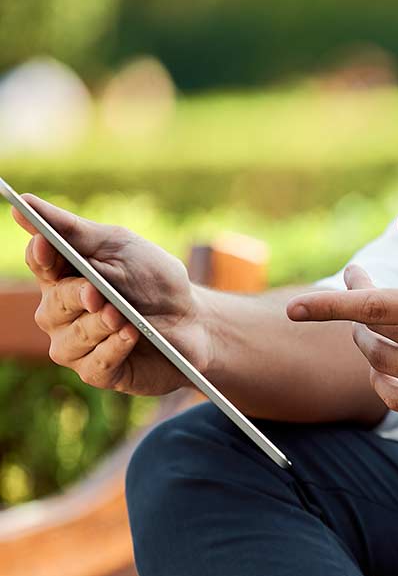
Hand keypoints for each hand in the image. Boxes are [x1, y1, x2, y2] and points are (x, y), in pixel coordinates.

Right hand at [15, 195, 209, 395]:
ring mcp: (77, 345)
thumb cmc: (155, 282)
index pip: (40, 263)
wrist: (195, 322)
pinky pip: (94, 365)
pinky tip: (131, 335)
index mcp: (63, 276)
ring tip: (122, 315)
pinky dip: (113, 349)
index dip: (41, 255)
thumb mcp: (121, 247)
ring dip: (98, 325)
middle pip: (52, 305)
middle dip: (75, 297)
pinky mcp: (100, 372)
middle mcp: (61, 314)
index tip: (47, 245)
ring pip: (70, 339)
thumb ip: (74, 230)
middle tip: (96, 292)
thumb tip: (24, 202)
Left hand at [286, 209, 397, 422]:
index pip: (372, 307)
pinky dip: (382, 382)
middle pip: (373, 335)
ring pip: (383, 367)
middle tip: (364, 284)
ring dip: (368, 343)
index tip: (294, 307)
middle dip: (355, 310)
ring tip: (376, 323)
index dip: (326, 306)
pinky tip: (384, 366)